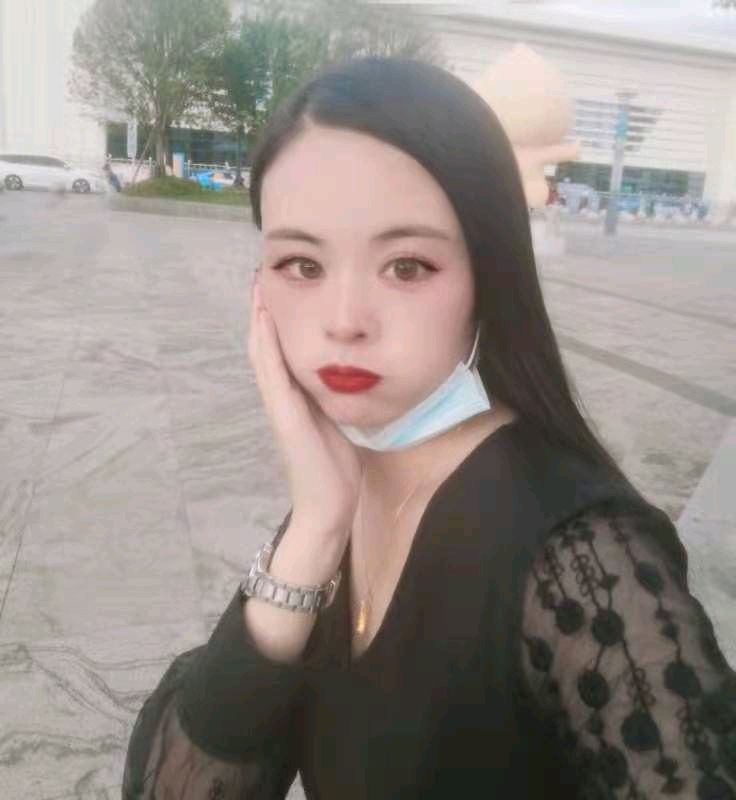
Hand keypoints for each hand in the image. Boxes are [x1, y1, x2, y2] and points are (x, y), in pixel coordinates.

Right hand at [247, 271, 363, 537]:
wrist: (329, 506)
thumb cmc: (336, 469)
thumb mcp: (340, 422)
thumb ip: (337, 399)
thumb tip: (352, 375)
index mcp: (298, 398)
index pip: (283, 351)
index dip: (279, 321)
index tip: (282, 288)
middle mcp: (284, 397)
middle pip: (267, 346)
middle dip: (265, 312)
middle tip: (263, 275)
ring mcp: (280, 405)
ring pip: (263, 354)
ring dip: (259, 321)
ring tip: (258, 288)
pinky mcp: (284, 415)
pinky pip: (271, 373)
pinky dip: (266, 346)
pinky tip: (264, 321)